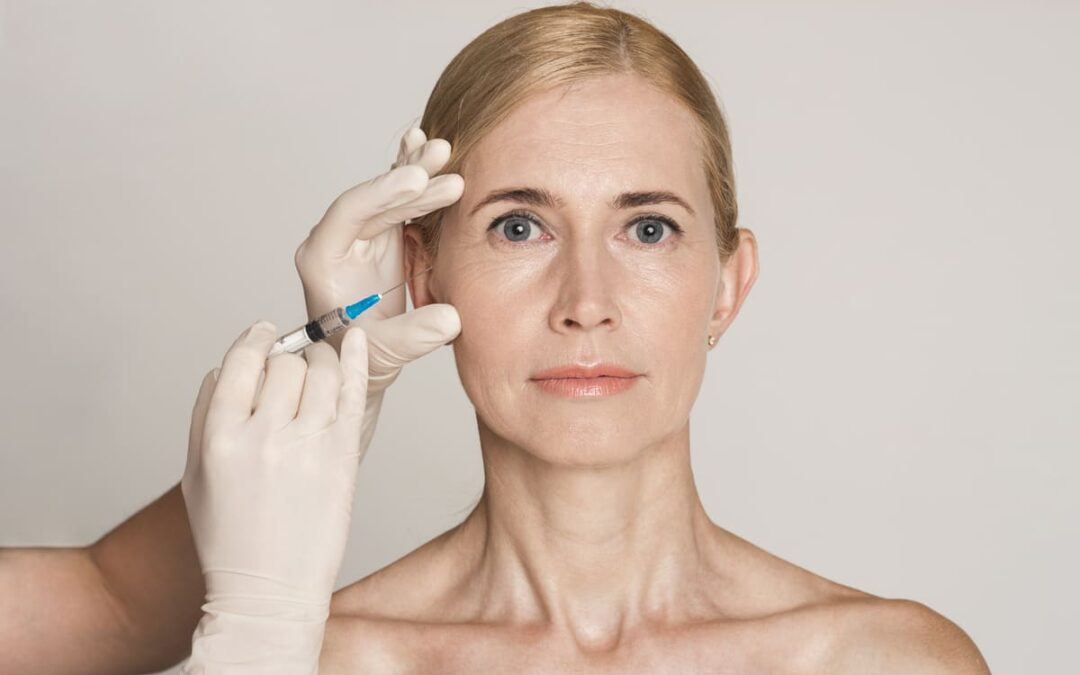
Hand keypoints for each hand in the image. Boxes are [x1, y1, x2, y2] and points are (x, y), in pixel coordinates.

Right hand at [180, 321, 368, 672]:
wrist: (267, 591)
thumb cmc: (229, 539)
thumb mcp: (196, 476)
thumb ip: (205, 416)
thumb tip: (225, 368)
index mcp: (220, 435)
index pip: (243, 361)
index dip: (257, 340)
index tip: (265, 333)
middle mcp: (264, 434)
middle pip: (286, 365)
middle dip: (290, 359)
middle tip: (295, 367)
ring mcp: (308, 444)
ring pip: (323, 372)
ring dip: (323, 360)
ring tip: (320, 368)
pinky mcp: (343, 457)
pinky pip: (354, 393)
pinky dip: (358, 360)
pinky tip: (358, 340)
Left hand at [294, 125, 463, 407]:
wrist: (358, 363)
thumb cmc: (358, 359)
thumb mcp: (383, 352)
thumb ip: (412, 336)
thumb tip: (451, 319)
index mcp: (322, 259)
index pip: (350, 213)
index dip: (384, 193)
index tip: (418, 179)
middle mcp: (338, 240)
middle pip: (374, 198)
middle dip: (410, 179)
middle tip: (443, 161)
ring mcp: (361, 236)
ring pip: (388, 195)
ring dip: (418, 173)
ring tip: (444, 151)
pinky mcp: (383, 238)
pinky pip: (399, 201)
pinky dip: (415, 179)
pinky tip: (426, 148)